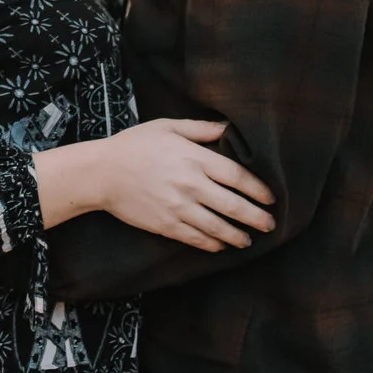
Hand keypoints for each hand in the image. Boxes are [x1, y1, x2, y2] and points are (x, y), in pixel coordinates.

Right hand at [91, 119, 276, 251]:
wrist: (102, 172)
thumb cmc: (135, 145)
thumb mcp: (168, 126)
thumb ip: (202, 128)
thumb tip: (229, 128)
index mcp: (195, 158)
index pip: (238, 177)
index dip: (259, 190)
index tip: (270, 198)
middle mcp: (191, 185)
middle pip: (234, 206)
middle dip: (256, 217)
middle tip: (270, 224)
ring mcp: (178, 208)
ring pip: (218, 227)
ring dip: (238, 236)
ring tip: (249, 240)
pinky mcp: (166, 225)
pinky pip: (196, 238)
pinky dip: (212, 244)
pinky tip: (221, 245)